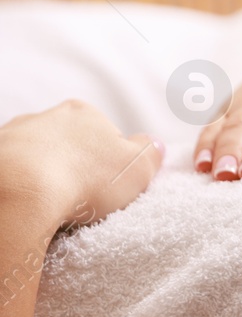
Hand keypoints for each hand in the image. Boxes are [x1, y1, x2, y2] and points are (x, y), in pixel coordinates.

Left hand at [0, 100, 163, 228]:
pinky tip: (30, 202)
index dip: (112, 161)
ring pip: (38, 155)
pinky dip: (22, 183)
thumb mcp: (138, 168)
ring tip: (55, 203)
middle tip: (84, 196)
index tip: (111, 185)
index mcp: (84, 113)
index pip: (105, 134)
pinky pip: (14, 169)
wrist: (21, 192)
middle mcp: (46, 115)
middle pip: (69, 143)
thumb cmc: (85, 178)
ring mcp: (14, 134)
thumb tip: (154, 144)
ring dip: (47, 174)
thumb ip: (151, 152)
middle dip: (76, 165)